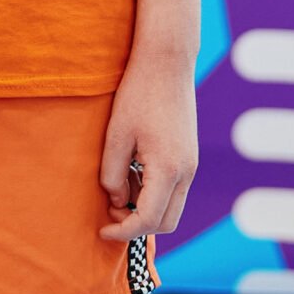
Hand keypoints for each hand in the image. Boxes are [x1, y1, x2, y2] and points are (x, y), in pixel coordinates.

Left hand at [98, 47, 197, 242]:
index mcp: (168, 170)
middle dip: (137, 225)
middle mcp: (186, 172)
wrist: (167, 62)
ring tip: (120, 187)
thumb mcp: (116, 135)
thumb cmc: (138, 94)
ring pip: (172, 208)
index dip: (123, 231)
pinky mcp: (189, 156)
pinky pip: (174, 189)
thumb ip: (113, 174)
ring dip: (146, 209)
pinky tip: (133, 173)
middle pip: (166, 222)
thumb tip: (118, 202)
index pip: (148, 220)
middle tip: (110, 212)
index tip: (102, 231)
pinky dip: (154, 193)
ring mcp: (191, 165)